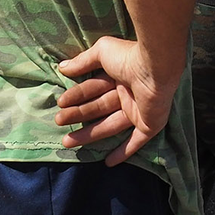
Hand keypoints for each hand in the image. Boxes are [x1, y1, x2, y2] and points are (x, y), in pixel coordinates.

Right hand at [54, 35, 179, 164]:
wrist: (155, 68)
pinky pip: (135, 141)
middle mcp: (128, 94)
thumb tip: (62, 67)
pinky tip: (108, 162)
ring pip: (110, 126)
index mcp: (119, 77)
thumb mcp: (102, 52)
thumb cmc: (128, 58)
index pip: (93, 89)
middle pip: (98, 108)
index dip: (77, 96)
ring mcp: (139, 111)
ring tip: (67, 142)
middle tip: (59, 122)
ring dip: (89, 134)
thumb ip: (83, 61)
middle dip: (78, 115)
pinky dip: (123, 152)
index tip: (60, 103)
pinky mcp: (149, 125)